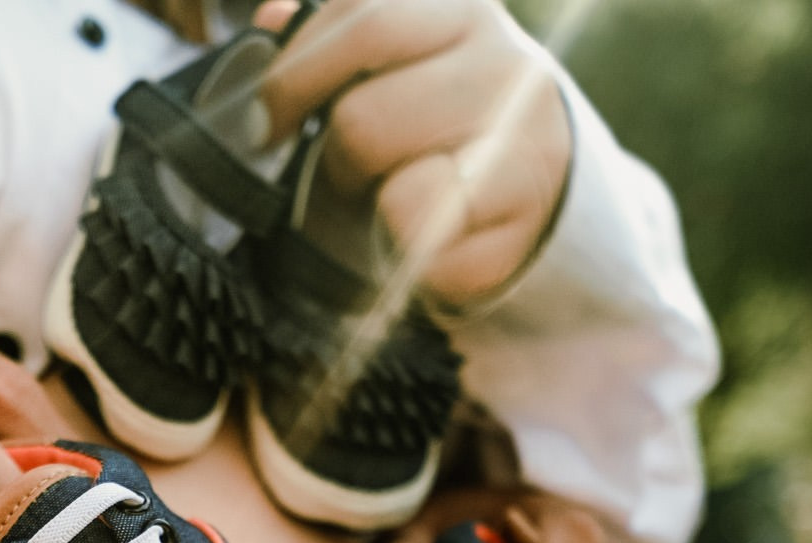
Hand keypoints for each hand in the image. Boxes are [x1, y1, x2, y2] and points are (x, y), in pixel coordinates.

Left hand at [257, 0, 573, 304]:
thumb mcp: (389, 69)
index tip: (270, 119)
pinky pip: (427, 242)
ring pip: (395, 187)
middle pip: (362, 118)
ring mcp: (527, 141)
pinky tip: (426, 234)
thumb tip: (272, 21)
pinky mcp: (526, 216)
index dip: (295, 74)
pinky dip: (405, 250)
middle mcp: (506, 64)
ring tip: (387, 195)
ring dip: (371, 204)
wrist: (540, 192)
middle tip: (344, 170)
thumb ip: (330, 41)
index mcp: (460, 9)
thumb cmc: (443, 129)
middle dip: (338, 157)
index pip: (361, 18)